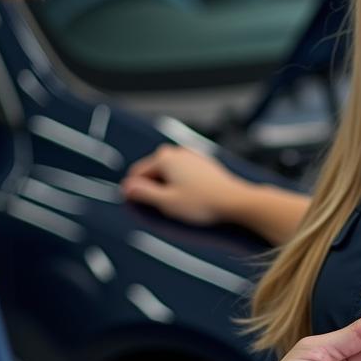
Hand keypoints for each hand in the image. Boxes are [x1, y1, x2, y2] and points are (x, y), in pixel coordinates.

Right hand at [121, 144, 245, 225]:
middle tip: (162, 207)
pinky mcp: (202, 163)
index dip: (134, 191)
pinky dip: (180, 183)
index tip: (138, 205)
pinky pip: (182, 172)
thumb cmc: (201, 203)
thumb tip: (127, 187)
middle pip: (152, 171)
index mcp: (164, 159)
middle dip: (152, 187)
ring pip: (168, 172)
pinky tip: (190, 197)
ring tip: (178, 203)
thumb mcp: (166, 202)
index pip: (137, 173)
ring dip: (166, 186)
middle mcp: (177, 152)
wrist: (234, 200)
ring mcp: (191, 156)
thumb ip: (143, 194)